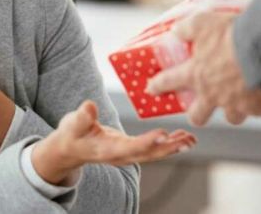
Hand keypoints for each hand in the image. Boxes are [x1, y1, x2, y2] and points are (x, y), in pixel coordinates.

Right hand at [31, 101, 196, 184]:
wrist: (70, 149)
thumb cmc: (71, 135)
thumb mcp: (72, 124)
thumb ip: (82, 117)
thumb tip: (89, 105)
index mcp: (107, 150)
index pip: (130, 147)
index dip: (146, 142)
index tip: (162, 134)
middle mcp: (120, 155)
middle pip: (148, 154)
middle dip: (168, 148)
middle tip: (187, 140)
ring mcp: (127, 154)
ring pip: (154, 153)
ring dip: (173, 147)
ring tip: (190, 139)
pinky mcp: (131, 149)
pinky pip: (153, 148)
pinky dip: (168, 143)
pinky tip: (182, 137)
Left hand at [145, 10, 260, 125]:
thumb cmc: (231, 35)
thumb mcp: (202, 22)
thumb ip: (186, 28)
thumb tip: (176, 31)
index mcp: (196, 75)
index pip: (168, 82)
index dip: (157, 86)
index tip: (151, 89)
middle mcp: (213, 95)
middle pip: (199, 116)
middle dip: (197, 114)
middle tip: (199, 107)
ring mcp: (236, 104)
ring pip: (232, 118)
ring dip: (232, 111)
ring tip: (237, 100)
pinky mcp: (258, 106)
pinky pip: (257, 111)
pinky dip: (259, 104)